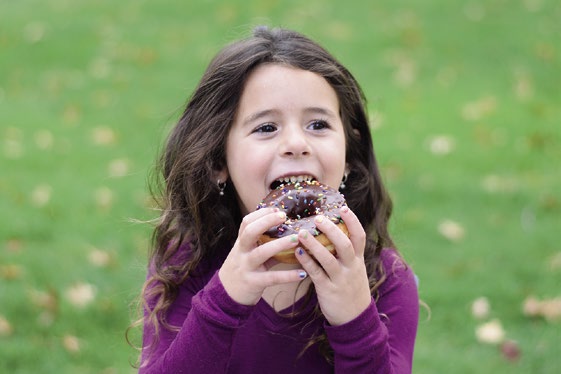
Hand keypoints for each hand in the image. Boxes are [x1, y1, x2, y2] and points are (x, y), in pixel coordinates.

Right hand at [218, 208, 306, 305]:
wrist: (225, 295)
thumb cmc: (242, 270)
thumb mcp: (247, 254)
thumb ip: (263, 244)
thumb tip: (288, 233)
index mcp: (241, 243)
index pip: (246, 222)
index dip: (261, 214)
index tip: (277, 209)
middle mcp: (242, 252)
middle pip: (250, 232)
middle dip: (266, 222)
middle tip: (284, 216)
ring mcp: (246, 267)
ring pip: (261, 253)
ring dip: (280, 244)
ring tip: (296, 240)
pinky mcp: (253, 282)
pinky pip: (272, 278)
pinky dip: (288, 276)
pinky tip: (302, 274)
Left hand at [296, 206, 370, 325]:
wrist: (355, 317)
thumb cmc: (350, 287)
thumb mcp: (354, 268)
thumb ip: (345, 251)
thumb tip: (331, 229)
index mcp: (358, 259)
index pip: (359, 236)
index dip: (352, 221)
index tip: (342, 207)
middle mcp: (351, 267)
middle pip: (344, 244)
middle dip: (331, 230)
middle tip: (318, 218)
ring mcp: (340, 278)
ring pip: (328, 259)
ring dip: (314, 245)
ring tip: (301, 233)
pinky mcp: (328, 290)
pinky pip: (316, 274)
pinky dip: (306, 262)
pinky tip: (297, 252)